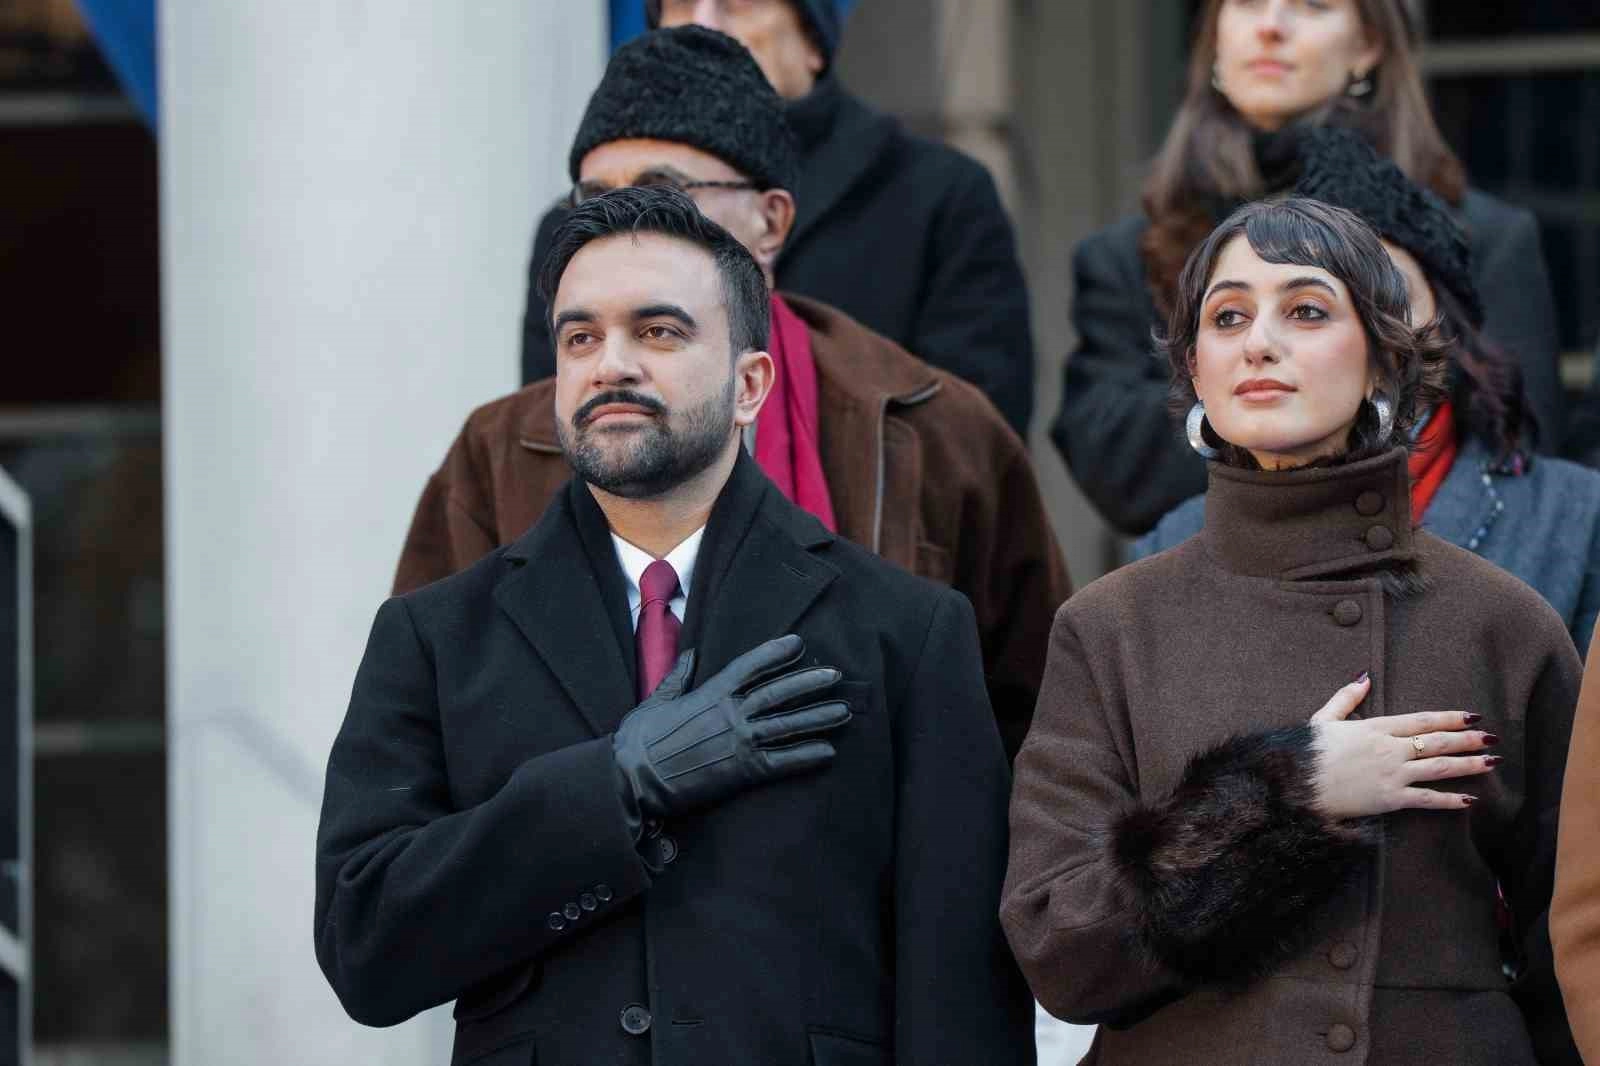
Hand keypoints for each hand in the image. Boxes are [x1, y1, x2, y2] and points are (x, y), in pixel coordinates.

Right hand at [613, 634, 850, 825]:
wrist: (633, 778)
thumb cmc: (639, 740)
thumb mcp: (658, 700)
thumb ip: (679, 677)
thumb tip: (691, 655)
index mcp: (710, 694)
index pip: (750, 666)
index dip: (776, 653)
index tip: (799, 644)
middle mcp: (729, 714)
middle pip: (778, 692)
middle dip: (809, 682)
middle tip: (835, 675)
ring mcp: (738, 742)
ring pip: (787, 725)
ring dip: (818, 717)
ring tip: (844, 711)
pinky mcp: (742, 771)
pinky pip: (782, 762)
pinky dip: (806, 756)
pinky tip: (829, 752)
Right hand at [1308, 674, 1499, 819]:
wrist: (1295, 785)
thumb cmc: (1306, 753)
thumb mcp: (1322, 719)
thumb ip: (1346, 698)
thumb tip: (1364, 677)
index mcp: (1374, 727)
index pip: (1421, 720)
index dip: (1449, 718)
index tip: (1472, 716)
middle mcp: (1389, 749)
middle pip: (1437, 742)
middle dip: (1467, 739)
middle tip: (1492, 738)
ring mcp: (1391, 774)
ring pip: (1439, 768)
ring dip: (1468, 764)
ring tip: (1491, 762)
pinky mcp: (1389, 799)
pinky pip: (1426, 799)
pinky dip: (1449, 800)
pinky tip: (1469, 801)